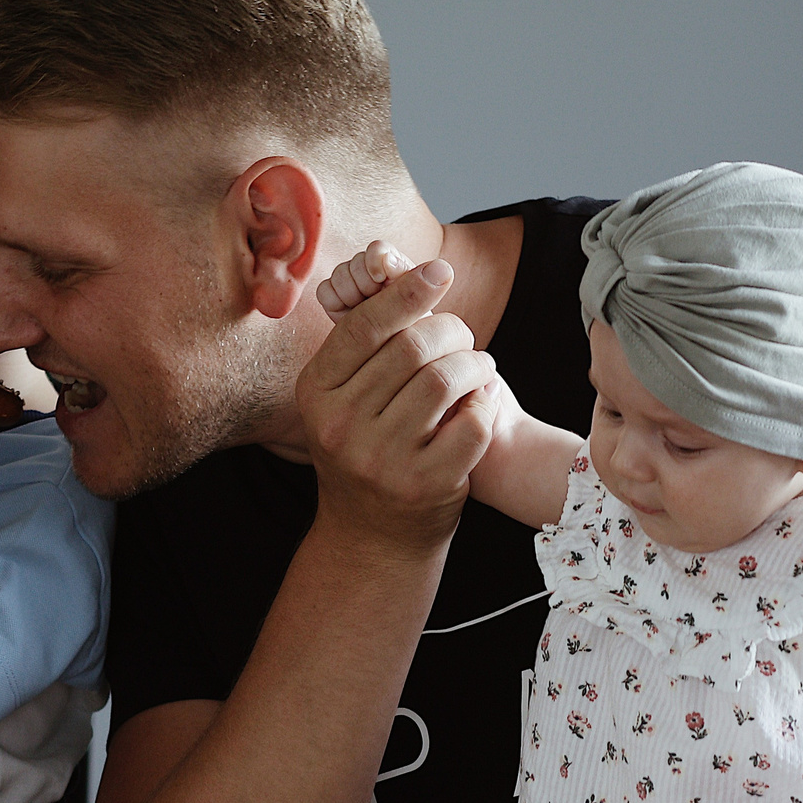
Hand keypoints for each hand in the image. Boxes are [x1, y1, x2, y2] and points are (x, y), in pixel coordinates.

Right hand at [295, 255, 498, 561]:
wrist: (372, 535)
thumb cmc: (368, 445)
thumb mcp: (347, 396)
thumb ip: (368, 340)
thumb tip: (407, 267)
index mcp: (316, 394)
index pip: (365, 327)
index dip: (406, 293)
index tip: (439, 270)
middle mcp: (341, 427)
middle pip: (414, 346)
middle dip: (452, 331)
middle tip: (464, 340)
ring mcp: (382, 459)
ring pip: (448, 378)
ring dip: (475, 363)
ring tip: (479, 367)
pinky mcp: (425, 484)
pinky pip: (474, 420)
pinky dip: (486, 403)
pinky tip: (481, 403)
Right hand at [314, 239, 405, 321]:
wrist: (391, 359)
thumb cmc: (409, 327)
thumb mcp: (414, 302)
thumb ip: (401, 275)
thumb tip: (387, 257)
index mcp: (395, 267)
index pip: (378, 250)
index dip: (375, 262)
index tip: (380, 279)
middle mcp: (371, 272)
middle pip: (357, 262)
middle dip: (365, 284)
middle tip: (375, 302)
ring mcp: (351, 285)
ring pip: (339, 274)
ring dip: (350, 295)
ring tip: (364, 312)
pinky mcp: (333, 300)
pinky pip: (324, 291)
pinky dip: (334, 302)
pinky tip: (348, 316)